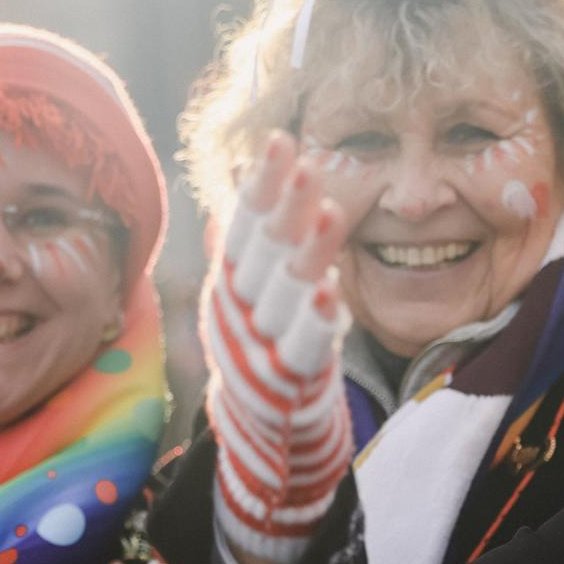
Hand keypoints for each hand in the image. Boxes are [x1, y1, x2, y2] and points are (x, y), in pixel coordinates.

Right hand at [203, 133, 353, 563]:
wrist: (263, 422)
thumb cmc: (264, 337)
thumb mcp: (249, 289)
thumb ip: (247, 242)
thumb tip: (236, 187)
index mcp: (233, 276)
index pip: (245, 221)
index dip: (262, 183)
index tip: (280, 141)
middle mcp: (242, 304)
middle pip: (264, 249)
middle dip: (285, 207)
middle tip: (307, 165)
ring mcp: (264, 340)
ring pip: (286, 291)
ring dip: (308, 253)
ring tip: (330, 214)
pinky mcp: (290, 376)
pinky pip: (303, 344)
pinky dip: (314, 320)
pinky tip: (331, 293)